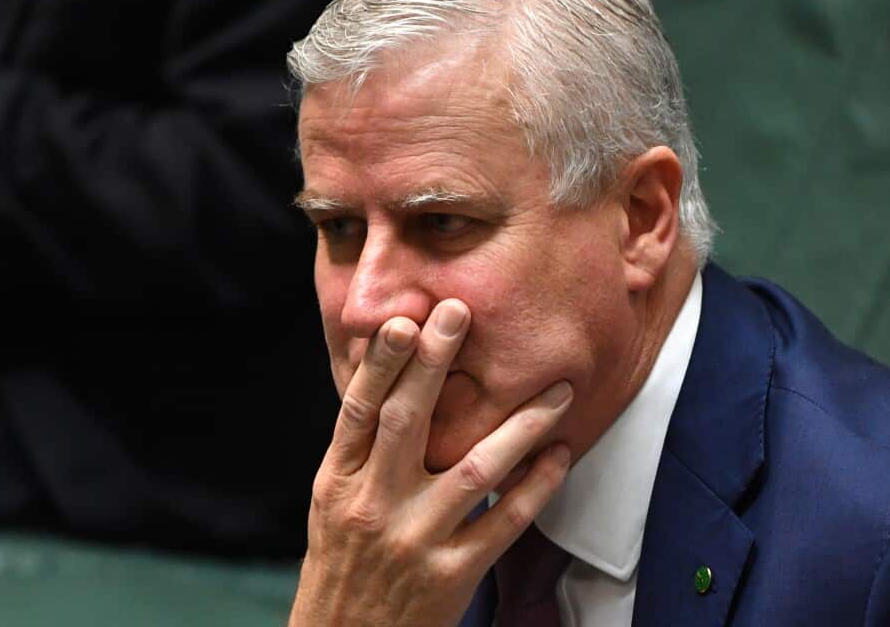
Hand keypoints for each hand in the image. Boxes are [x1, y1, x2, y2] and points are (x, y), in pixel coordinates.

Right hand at [288, 299, 573, 626]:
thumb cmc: (343, 563)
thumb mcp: (331, 501)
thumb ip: (359, 447)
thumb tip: (385, 373)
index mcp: (338, 483)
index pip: (359, 410)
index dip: (380, 363)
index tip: (406, 319)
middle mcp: (373, 506)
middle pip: (406, 422)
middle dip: (434, 364)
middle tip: (461, 314)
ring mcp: (415, 541)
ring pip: (473, 468)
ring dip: (520, 425)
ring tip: (557, 391)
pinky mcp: (452, 576)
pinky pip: (504, 521)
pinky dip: (536, 486)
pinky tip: (558, 455)